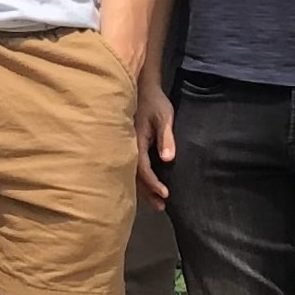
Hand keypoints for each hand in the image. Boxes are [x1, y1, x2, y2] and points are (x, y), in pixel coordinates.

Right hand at [134, 70, 175, 204]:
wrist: (141, 87)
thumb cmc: (154, 101)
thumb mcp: (164, 117)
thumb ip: (166, 138)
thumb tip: (167, 159)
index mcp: (135, 141)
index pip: (143, 169)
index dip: (153, 183)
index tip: (165, 194)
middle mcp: (128, 147)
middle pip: (135, 177)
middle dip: (148, 193)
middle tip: (161, 206)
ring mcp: (127, 147)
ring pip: (132, 174)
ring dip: (144, 189)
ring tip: (157, 202)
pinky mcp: (130, 145)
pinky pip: (133, 167)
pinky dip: (141, 179)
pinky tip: (148, 186)